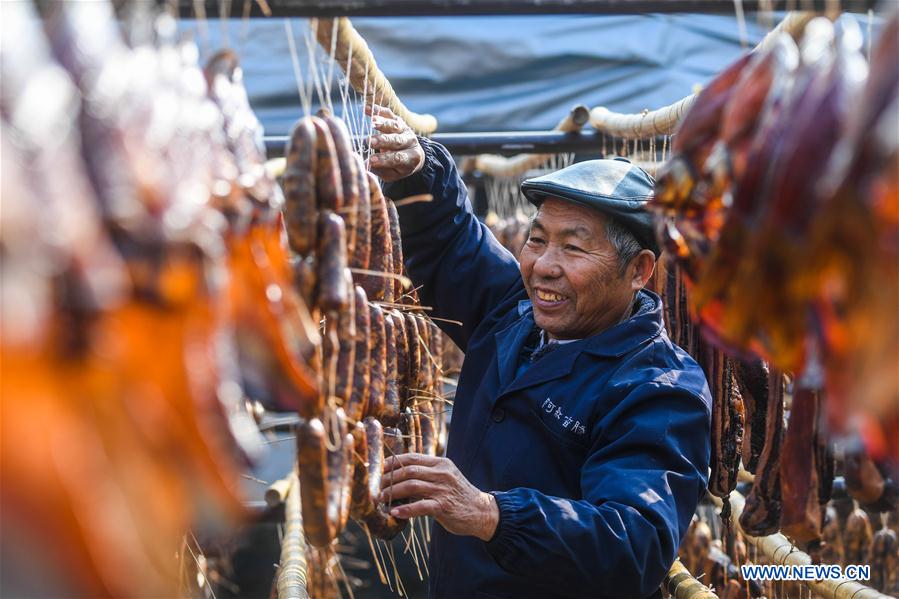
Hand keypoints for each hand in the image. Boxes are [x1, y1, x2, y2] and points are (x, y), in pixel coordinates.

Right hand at [366, 104, 424, 181]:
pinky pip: (389, 114)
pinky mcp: (399, 120)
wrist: (412, 154)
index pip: (397, 158)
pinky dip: (378, 110)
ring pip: (395, 126)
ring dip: (383, 124)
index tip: (371, 160)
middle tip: (369, 142)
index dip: (384, 159)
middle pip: (397, 141)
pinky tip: (367, 109)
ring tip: (372, 123)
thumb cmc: (399, 167)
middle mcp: (411, 142)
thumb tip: (366, 166)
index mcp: (411, 158)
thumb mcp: (393, 174)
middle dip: (382, 141)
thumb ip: (381, 170)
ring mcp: (406, 130)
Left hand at [380, 453, 498, 540]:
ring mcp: (443, 489)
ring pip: (412, 486)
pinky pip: (421, 506)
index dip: (393, 462)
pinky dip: (405, 510)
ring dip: (393, 493)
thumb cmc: (458, 495)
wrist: (482, 511)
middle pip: (409, 471)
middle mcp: (442, 473)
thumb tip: (399, 475)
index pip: (412, 458)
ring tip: (381, 499)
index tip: (379, 469)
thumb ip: (427, 473)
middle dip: (389, 478)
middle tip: (376, 487)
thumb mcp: (445, 477)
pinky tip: (394, 513)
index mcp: (441, 463)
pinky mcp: (444, 506)